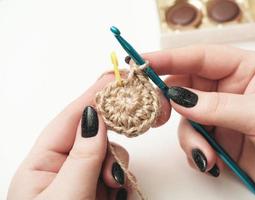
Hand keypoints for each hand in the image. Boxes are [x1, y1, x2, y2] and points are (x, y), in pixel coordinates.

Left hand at [7, 73, 169, 199]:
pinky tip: (115, 196)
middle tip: (116, 152)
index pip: (71, 118)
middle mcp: (63, 165)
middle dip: (111, 143)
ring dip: (116, 170)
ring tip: (110, 192)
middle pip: (95, 134)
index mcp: (42, 161)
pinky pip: (118, 174)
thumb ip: (82, 156)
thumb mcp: (64, 197)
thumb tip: (95, 117)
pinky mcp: (99, 189)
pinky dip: (122, 182)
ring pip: (111, 155)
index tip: (115, 77)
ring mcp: (83, 177)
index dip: (93, 96)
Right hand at [145, 45, 254, 199]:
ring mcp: (223, 117)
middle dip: (169, 101)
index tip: (142, 63)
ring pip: (188, 120)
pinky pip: (196, 142)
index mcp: (246, 70)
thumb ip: (217, 107)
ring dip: (190, 139)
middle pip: (185, 88)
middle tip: (157, 112)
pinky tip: (212, 163)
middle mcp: (230, 91)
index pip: (199, 58)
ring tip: (206, 155)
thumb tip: (179, 98)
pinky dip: (197, 153)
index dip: (169, 58)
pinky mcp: (221, 141)